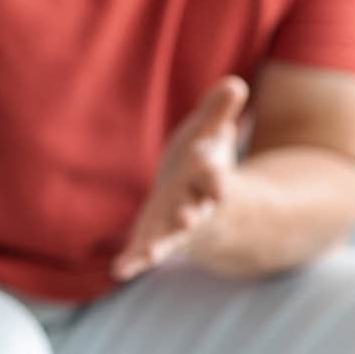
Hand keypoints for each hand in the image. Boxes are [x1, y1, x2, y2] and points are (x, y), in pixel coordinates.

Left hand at [112, 75, 248, 281]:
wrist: (202, 204)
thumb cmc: (204, 163)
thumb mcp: (212, 135)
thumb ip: (220, 113)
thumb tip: (234, 83)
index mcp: (210, 178)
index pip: (214, 174)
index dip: (212, 171)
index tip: (212, 168)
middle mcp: (196, 206)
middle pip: (196, 211)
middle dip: (192, 214)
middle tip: (189, 218)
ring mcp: (176, 227)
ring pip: (172, 238)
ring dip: (163, 244)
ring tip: (151, 254)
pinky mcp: (157, 239)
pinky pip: (146, 252)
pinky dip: (134, 261)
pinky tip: (120, 270)